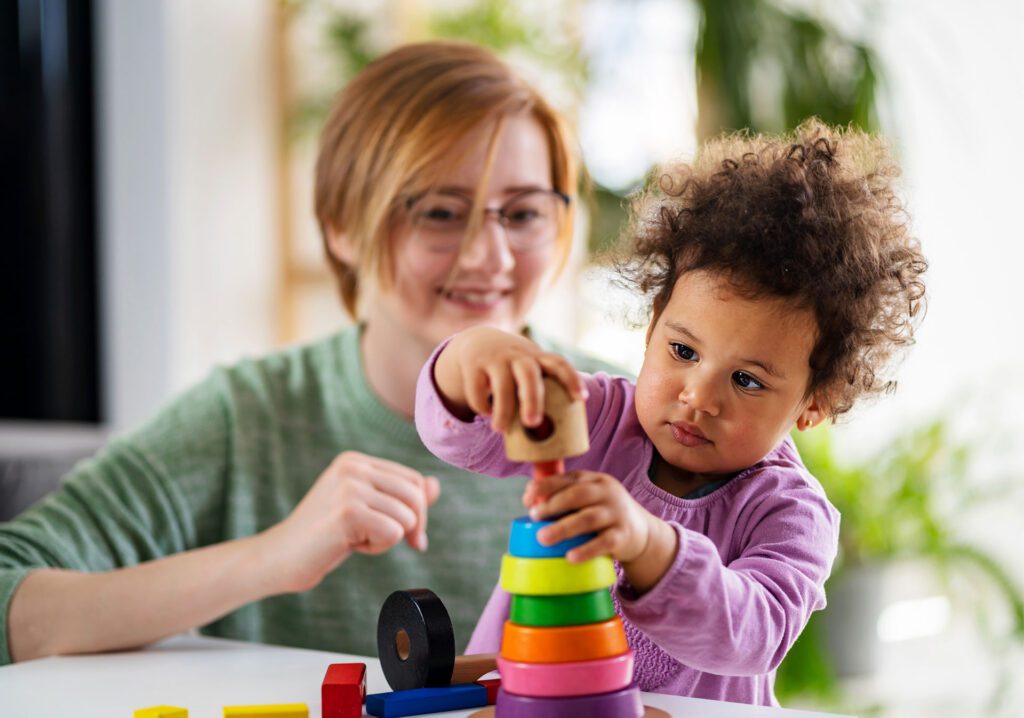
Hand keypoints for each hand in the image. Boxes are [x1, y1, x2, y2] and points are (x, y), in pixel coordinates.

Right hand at [258, 451, 440, 593]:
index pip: (414, 480)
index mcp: (356, 461)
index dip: (417, 512)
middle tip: (381, 541)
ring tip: (356, 538)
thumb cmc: (325, 536)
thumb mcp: (367, 510)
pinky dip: (378, 547)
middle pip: (416, 496)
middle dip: (410, 526)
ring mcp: (350, 487)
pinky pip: (393, 533)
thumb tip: (436, 485)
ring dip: (388, 538)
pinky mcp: (348, 512)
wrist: (281, 557)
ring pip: (407, 517)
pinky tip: (350, 545)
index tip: (407, 536)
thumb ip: (400, 497)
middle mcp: (353, 467)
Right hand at [434, 326, 586, 432]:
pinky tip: (486, 413)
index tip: (580, 399)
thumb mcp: (528, 369)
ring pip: (502, 385)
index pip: (558, 364)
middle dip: (532, 400)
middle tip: (533, 423)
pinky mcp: (474, 366)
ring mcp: (495, 359)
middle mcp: (518, 356)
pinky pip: (477, 388)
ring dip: (503, 410)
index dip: (571, 380)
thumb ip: (538, 394)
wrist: (478, 341)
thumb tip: (549, 445)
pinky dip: (481, 404)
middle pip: (529, 375)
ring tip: (500, 429)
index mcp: (537, 358)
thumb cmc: (512, 368)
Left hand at [526, 471, 677, 593]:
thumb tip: (531, 503)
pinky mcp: (623, 536)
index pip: (568, 478)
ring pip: (589, 518)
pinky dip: (586, 550)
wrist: (641, 531)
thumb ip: (566, 496)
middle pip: (578, 495)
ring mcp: (616, 514)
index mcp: (594, 480)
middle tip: (534, 517)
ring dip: (563, 528)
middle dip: (553, 505)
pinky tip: (570, 556)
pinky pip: (604, 542)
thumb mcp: (590, 498)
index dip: (545, 486)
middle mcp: (607, 493)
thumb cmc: (604, 513)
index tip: (527, 499)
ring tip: (543, 538)